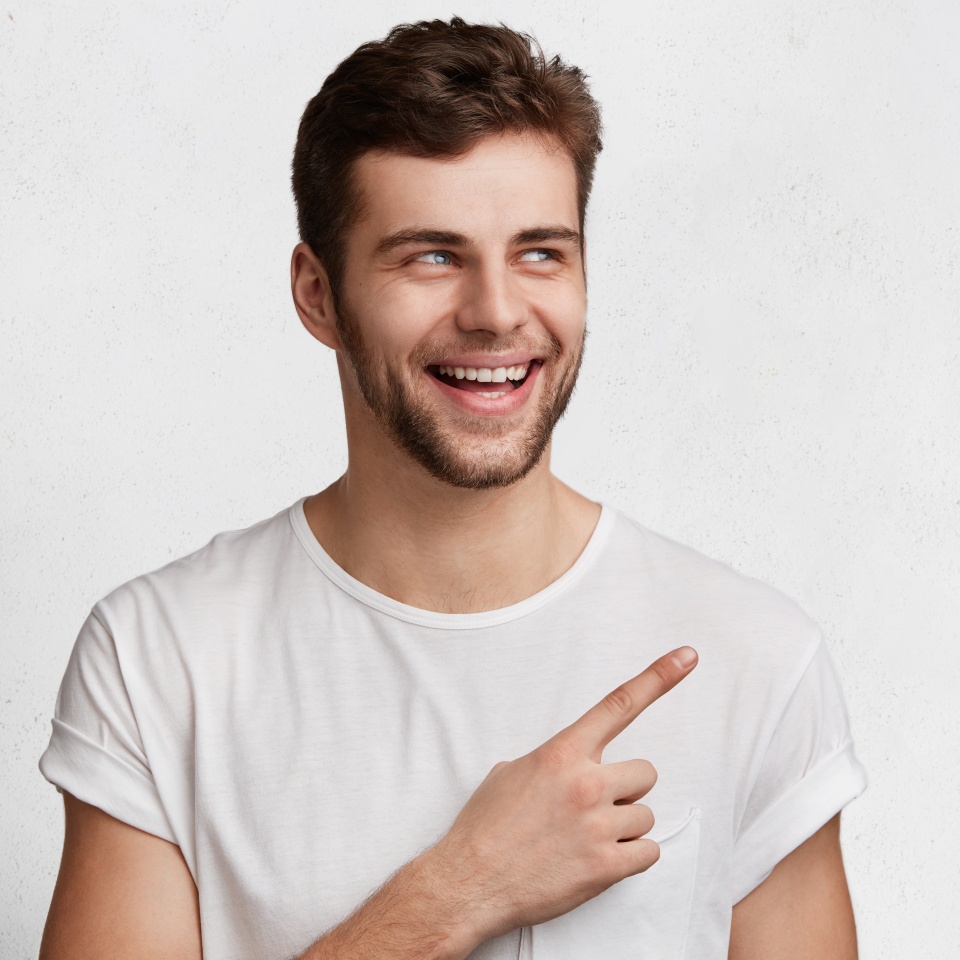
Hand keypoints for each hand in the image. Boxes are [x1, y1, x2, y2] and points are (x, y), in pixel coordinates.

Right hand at [429, 646, 697, 946]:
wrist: (469, 882)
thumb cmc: (485, 827)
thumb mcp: (510, 773)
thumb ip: (551, 762)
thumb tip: (569, 767)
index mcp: (561, 753)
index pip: (618, 705)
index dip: (658, 677)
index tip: (687, 657)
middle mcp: (585, 783)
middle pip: (645, 773)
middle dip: (626, 790)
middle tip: (595, 807)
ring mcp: (597, 826)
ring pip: (645, 816)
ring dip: (624, 828)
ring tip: (586, 839)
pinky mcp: (605, 867)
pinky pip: (648, 853)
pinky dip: (631, 858)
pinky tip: (600, 860)